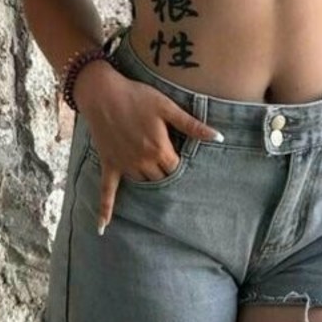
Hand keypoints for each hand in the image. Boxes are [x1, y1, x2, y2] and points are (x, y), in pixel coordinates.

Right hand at [81, 74, 222, 233]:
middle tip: (169, 167)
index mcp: (159, 149)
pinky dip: (105, 209)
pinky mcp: (109, 164)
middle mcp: (142, 162)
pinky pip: (107, 191)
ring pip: (142, 183)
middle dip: (166, 174)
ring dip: (148, 181)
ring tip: (154, 176)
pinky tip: (103, 228)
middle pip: (160, 179)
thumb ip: (192, 125)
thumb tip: (218, 137)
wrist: (103, 93)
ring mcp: (124, 165)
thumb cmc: (137, 96)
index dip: (181, 164)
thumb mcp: (167, 107)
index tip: (183, 158)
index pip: (176, 169)